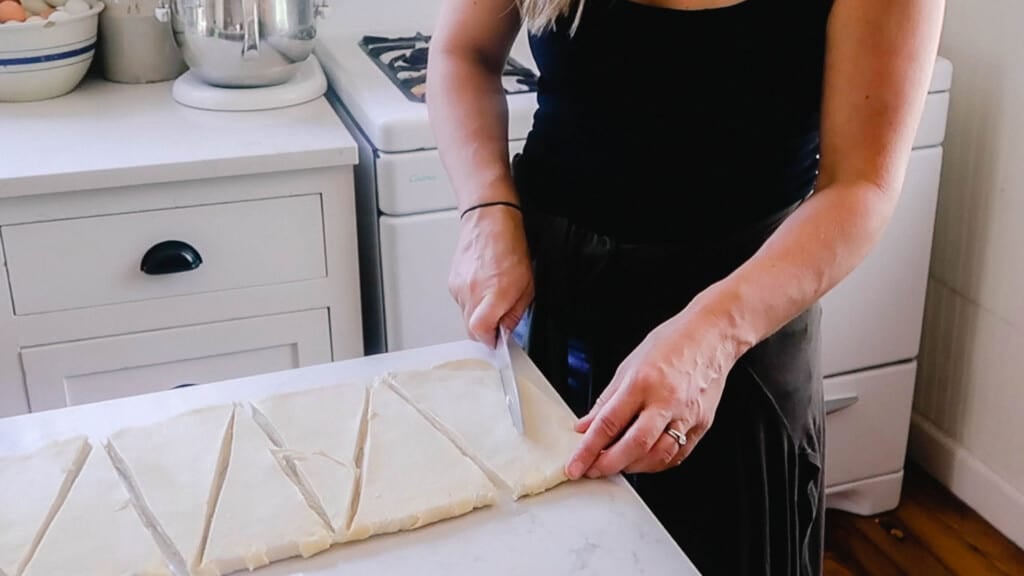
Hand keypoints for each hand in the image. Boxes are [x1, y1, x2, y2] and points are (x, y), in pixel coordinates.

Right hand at [449, 204, 533, 347]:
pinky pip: (461, 302)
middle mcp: (472, 292)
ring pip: (465, 316)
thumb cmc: (510, 248)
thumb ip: (514, 313)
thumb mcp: (527, 286)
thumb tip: (505, 331)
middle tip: (498, 321)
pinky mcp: (452, 282)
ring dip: (478, 313)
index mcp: (493, 294)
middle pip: (470, 329)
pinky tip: (483, 286)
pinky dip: (472, 300)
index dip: (489, 340)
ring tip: (492, 295)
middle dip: (485, 330)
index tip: (497, 340)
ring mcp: (458, 287)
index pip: (480, 332)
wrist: (489, 221)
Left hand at [565, 307, 738, 478]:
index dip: (588, 449)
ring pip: (658, 456)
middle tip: (593, 470)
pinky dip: (657, 463)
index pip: (609, 423)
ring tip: (616, 465)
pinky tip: (643, 460)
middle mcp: (666, 401)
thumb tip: (586, 425)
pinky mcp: (702, 424)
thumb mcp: (629, 366)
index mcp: (642, 382)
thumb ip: (606, 400)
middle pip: (634, 445)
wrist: (711, 336)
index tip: (575, 465)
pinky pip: (678, 454)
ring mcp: (687, 415)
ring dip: (633, 467)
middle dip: (609, 464)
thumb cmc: (671, 343)